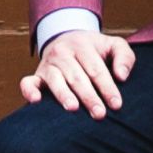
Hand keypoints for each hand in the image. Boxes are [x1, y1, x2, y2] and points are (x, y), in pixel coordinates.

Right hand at [20, 30, 134, 118]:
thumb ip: (124, 57)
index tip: (116, 105)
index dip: (107, 87)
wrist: (67, 38)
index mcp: (83, 45)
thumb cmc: (95, 49)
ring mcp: (48, 64)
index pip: (96, 69)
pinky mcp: (37, 75)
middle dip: (89, 96)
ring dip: (63, 94)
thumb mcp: (113, 45)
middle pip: (77, 77)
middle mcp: (63, 53)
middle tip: (99, 114)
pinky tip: (35, 101)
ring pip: (56, 80)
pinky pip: (28, 82)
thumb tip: (122, 77)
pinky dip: (29, 90)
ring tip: (73, 108)